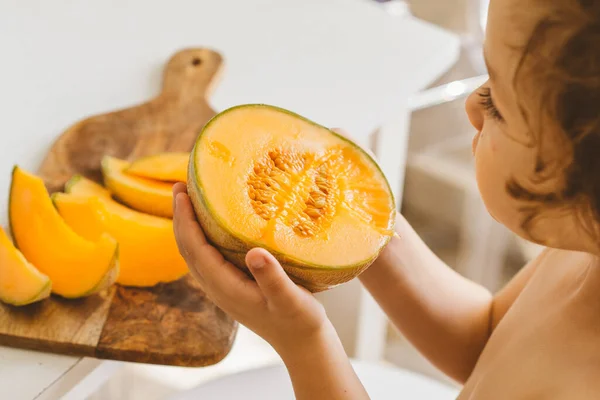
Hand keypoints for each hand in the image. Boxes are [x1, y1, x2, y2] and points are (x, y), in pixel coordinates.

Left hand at [172, 182, 332, 355]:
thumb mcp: (290, 299)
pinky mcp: (230, 285)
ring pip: (195, 252)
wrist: (302, 343)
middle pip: (188, 248)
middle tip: (179, 185)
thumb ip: (272, 278)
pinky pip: (206, 256)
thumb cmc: (299, 320)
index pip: (195, 249)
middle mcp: (217, 287)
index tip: (181, 193)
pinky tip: (211, 222)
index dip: (185, 220)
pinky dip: (201, 235)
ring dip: (188, 225)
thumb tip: (254, 252)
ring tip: (189, 197)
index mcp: (226, 288)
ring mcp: (222, 287)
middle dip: (180, 217)